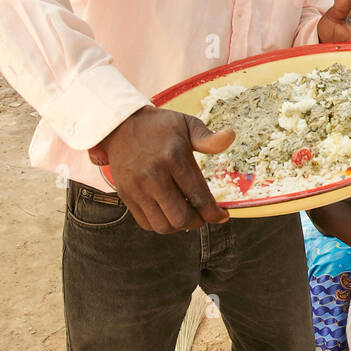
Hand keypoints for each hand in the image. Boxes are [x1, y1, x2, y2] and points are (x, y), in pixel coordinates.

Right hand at [92, 105, 233, 233]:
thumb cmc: (160, 126)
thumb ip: (207, 138)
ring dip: (180, 226)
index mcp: (173, 158)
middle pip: (181, 217)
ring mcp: (137, 188)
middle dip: (198, 221)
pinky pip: (146, 223)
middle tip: (203, 215)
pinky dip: (161, 224)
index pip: (198, 196)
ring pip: (163, 225)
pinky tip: (170, 213)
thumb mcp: (187, 124)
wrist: (120, 125)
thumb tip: (230, 136)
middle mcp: (153, 176)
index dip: (214, 212)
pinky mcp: (126, 195)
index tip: (223, 216)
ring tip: (187, 215)